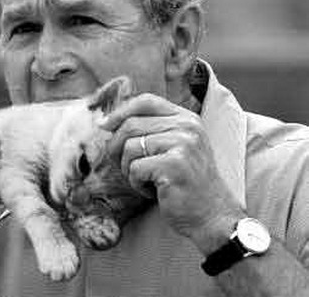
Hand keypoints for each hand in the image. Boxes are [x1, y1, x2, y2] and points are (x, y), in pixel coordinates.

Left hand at [100, 93, 244, 253]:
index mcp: (186, 118)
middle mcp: (187, 126)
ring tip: (147, 180)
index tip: (104, 126)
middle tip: (124, 167)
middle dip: (116, 147)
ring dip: (128, 169)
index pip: (145, 101)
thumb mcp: (173, 147)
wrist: (212, 216)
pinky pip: (134, 168)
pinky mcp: (173, 165)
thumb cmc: (185, 184)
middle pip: (131, 124)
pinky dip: (136, 183)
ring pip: (129, 147)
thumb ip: (150, 130)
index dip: (120, 112)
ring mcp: (182, 144)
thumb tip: (106, 123)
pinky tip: (154, 190)